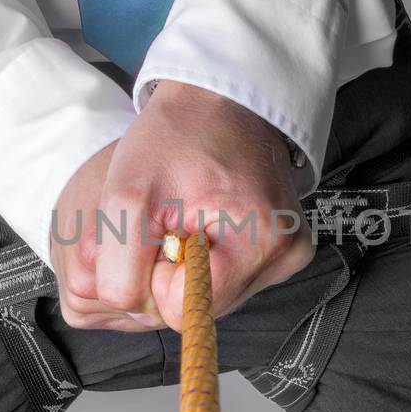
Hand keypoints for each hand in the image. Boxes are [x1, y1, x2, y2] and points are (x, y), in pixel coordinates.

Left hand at [49, 81, 314, 332]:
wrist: (222, 101)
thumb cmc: (176, 137)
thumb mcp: (126, 195)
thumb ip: (119, 268)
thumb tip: (131, 310)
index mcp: (259, 242)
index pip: (183, 309)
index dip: (156, 275)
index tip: (160, 226)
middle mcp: (285, 257)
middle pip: (202, 307)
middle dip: (172, 271)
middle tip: (173, 217)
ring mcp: (291, 256)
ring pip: (214, 296)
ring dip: (189, 265)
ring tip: (190, 214)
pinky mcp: (288, 252)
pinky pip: (232, 280)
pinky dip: (210, 258)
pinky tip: (208, 220)